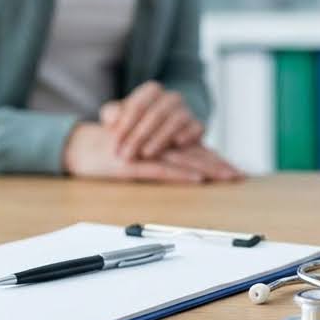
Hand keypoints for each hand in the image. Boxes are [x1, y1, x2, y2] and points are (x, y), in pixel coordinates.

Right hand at [63, 123, 243, 182]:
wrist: (80, 147)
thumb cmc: (113, 149)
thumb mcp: (141, 152)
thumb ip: (162, 154)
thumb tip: (191, 169)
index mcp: (162, 140)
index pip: (195, 149)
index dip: (216, 159)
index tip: (236, 172)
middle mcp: (158, 143)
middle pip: (194, 153)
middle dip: (218, 165)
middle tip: (239, 176)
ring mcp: (146, 151)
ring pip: (183, 159)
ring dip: (207, 169)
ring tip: (227, 177)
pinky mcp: (133, 163)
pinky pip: (160, 168)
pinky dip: (180, 174)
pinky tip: (197, 178)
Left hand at [100, 81, 202, 160]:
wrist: (160, 134)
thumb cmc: (134, 125)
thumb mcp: (119, 117)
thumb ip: (112, 114)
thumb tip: (113, 117)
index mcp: (153, 91)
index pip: (138, 106)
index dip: (125, 125)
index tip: (115, 143)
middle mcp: (172, 98)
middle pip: (156, 114)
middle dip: (139, 136)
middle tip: (126, 154)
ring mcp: (187, 111)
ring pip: (176, 120)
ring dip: (160, 138)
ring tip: (146, 154)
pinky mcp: (198, 125)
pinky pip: (196, 128)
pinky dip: (188, 135)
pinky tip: (176, 145)